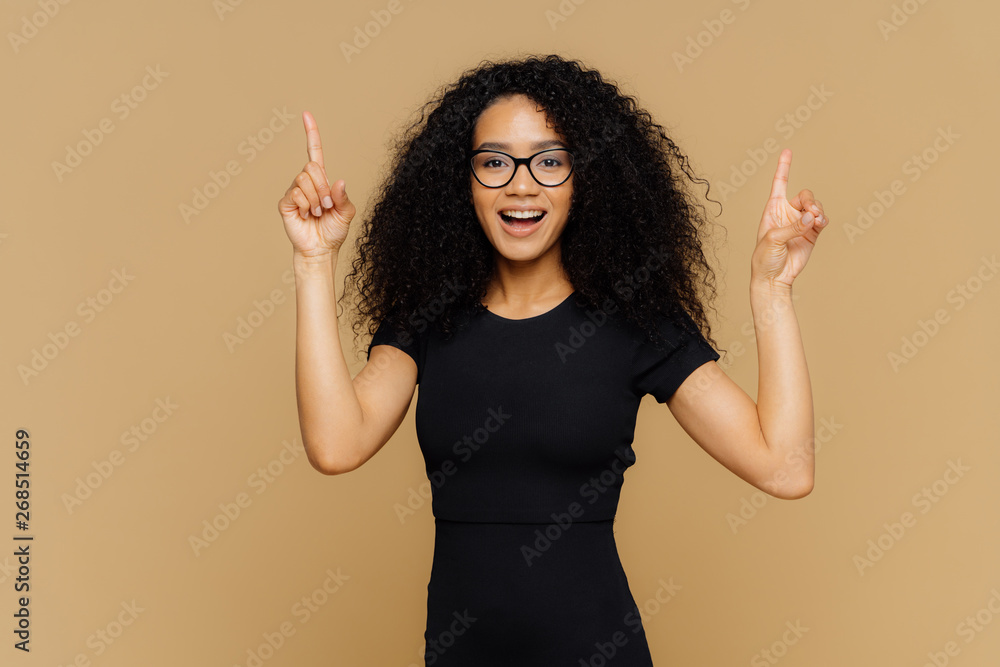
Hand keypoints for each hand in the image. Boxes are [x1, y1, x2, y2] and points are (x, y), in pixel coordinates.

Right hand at [277, 111, 355, 257]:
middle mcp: (305, 182)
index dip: (311, 133)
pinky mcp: (285, 202)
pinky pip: (295, 193)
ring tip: (317, 212)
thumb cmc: (333, 232)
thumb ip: (344, 197)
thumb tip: (339, 182)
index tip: (306, 114)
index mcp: (321, 181)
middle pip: (311, 166)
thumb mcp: (347, 213)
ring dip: (316, 198)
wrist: (320, 249)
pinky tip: (306, 215)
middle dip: (323, 187)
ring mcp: (294, 191)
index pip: (314, 152)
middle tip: (326, 206)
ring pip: (304, 179)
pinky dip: (305, 205)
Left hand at [750, 149, 828, 290]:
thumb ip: (793, 227)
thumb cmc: (764, 258)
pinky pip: (822, 219)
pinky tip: (819, 224)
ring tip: (815, 221)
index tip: (787, 151)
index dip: (783, 167)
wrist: (774, 277)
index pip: (779, 184)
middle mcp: (788, 213)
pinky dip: (823, 219)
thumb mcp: (773, 239)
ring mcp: (801, 223)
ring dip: (818, 210)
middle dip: (810, 201)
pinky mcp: (812, 233)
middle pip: (805, 195)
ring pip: (815, 206)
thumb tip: (812, 218)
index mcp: (772, 209)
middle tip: (811, 213)